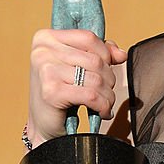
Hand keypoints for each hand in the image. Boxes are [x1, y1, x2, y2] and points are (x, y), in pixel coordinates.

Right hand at [27, 29, 126, 143]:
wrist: (44, 125)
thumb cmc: (60, 94)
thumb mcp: (77, 66)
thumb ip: (99, 53)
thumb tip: (121, 54)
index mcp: (46, 38)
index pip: (89, 37)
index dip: (105, 54)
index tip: (107, 69)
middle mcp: (43, 51)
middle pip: (95, 60)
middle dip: (108, 79)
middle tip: (104, 92)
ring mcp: (46, 70)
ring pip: (97, 79)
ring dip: (107, 95)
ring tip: (103, 103)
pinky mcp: (52, 91)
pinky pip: (92, 95)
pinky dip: (103, 106)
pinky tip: (101, 112)